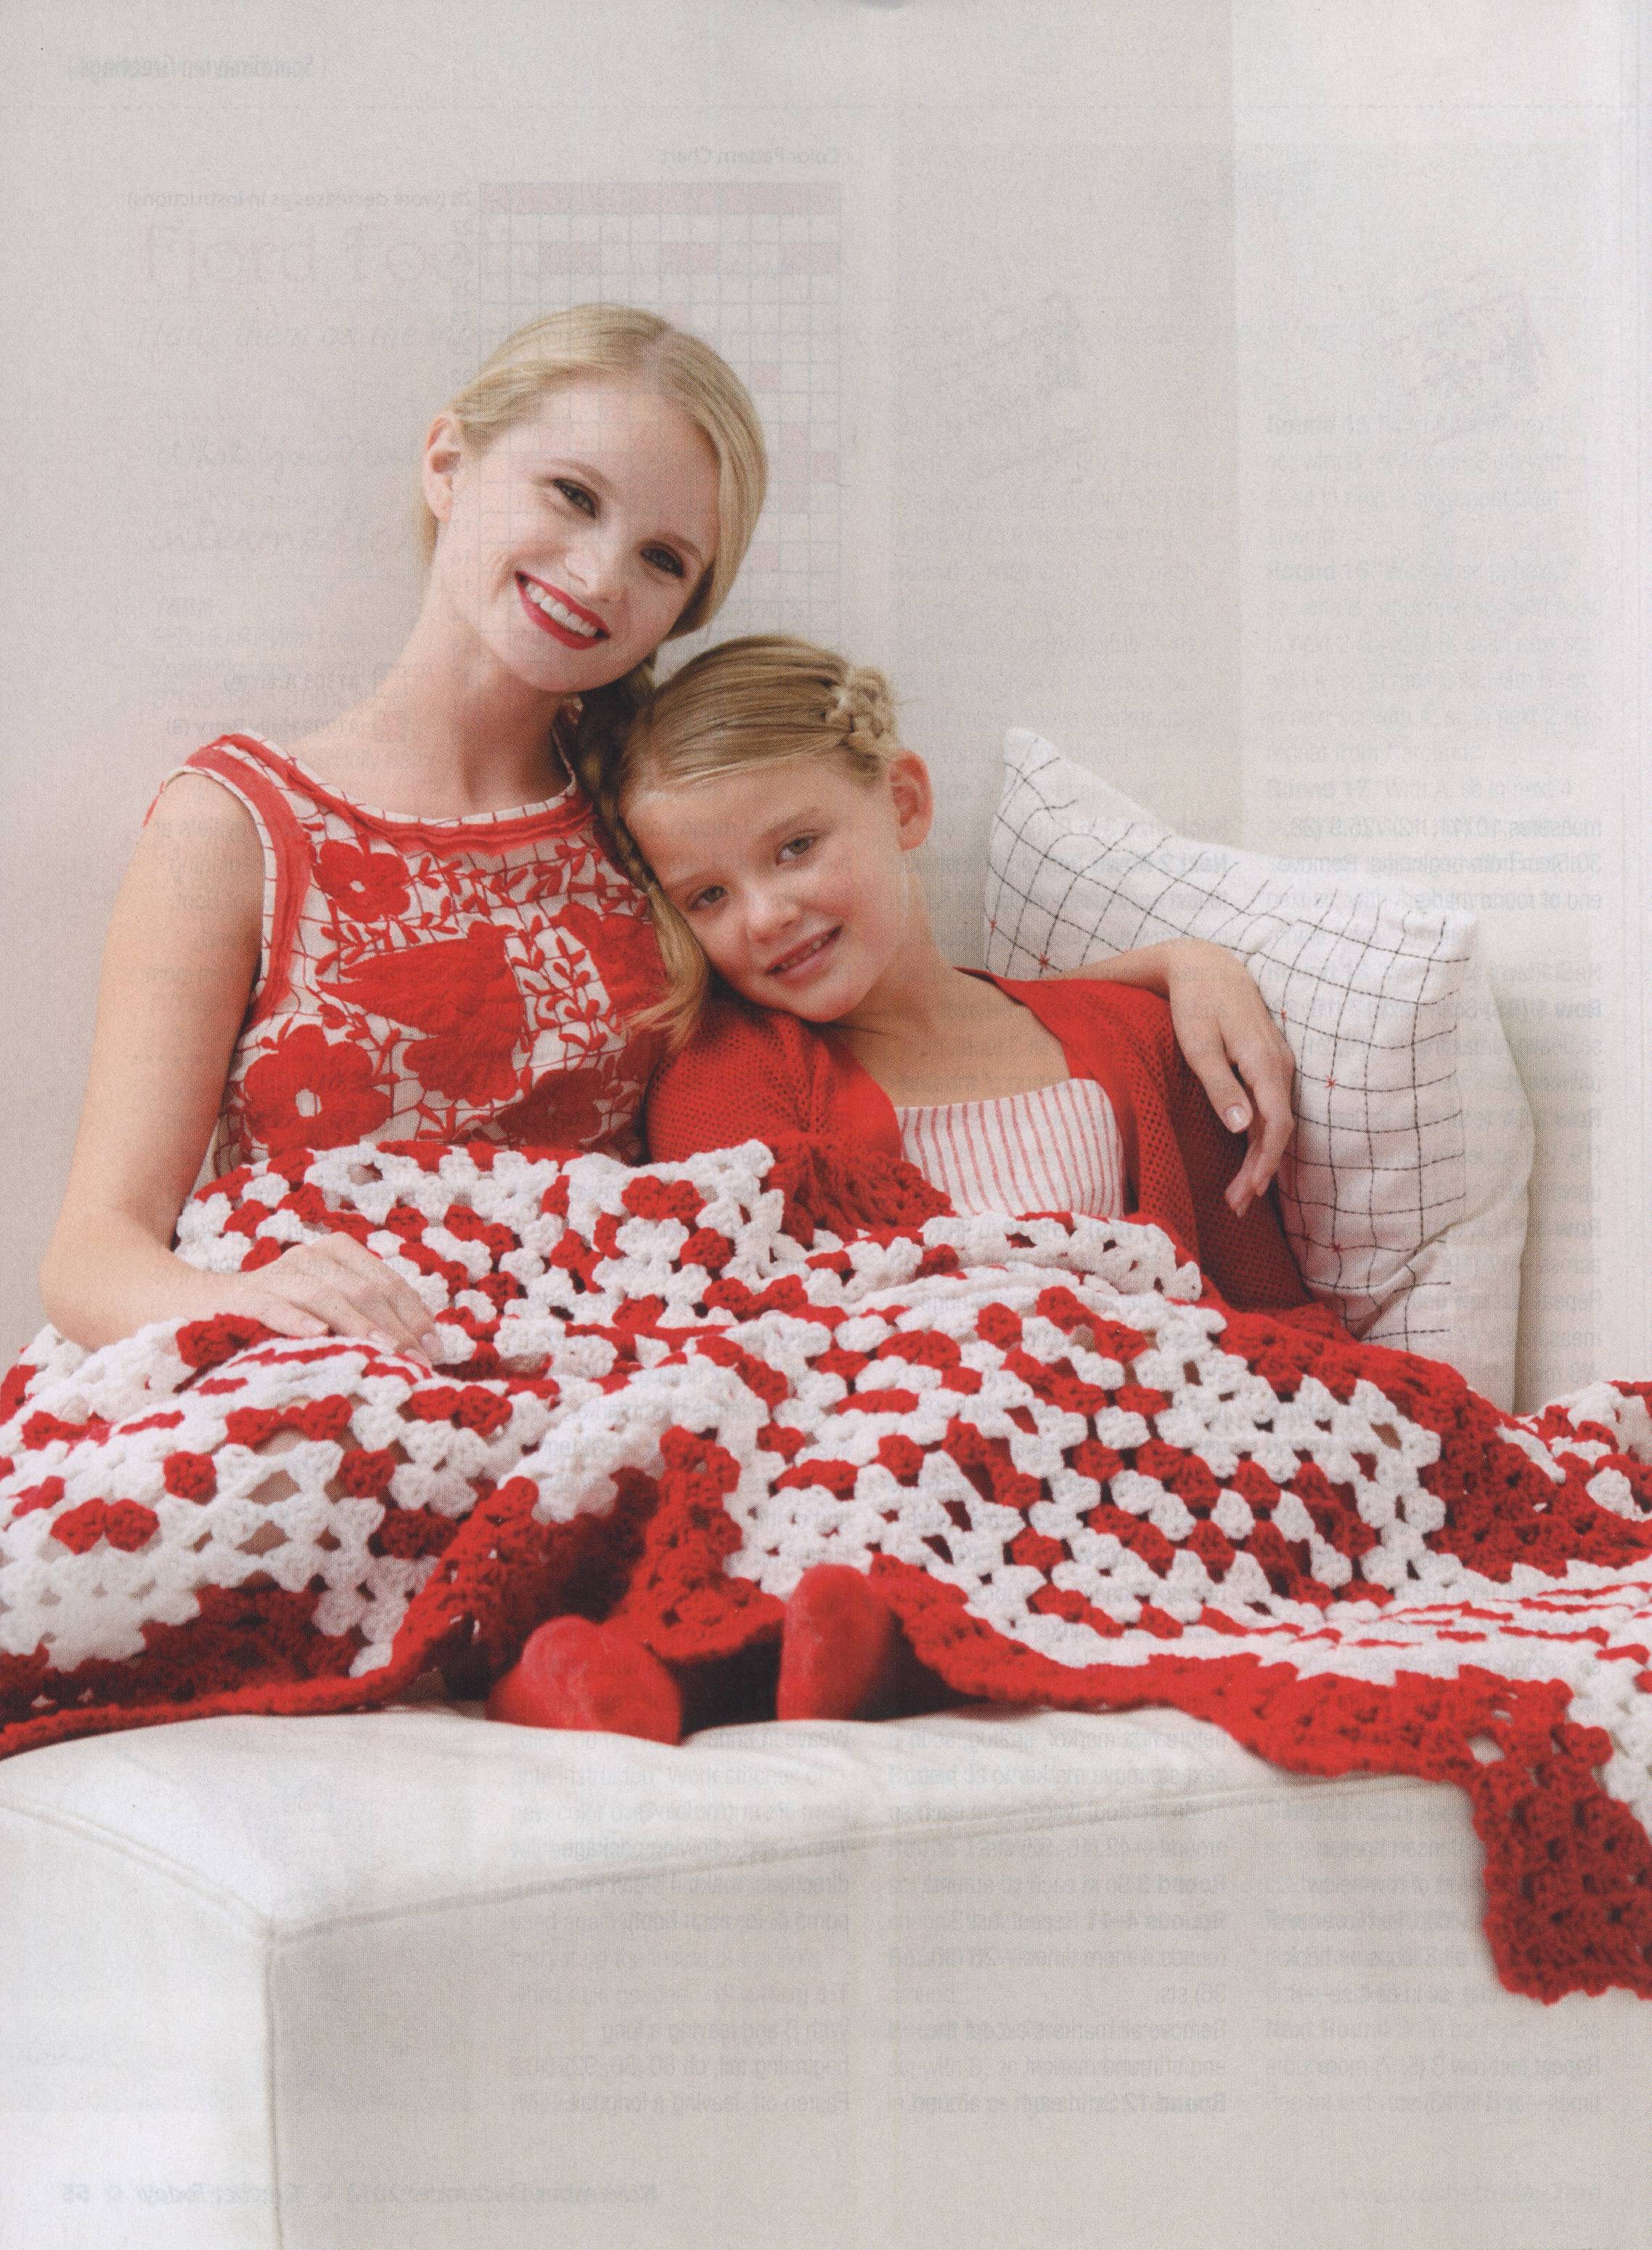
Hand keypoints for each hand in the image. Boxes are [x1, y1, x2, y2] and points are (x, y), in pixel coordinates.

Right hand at [225, 1235, 439, 1362]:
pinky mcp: (242, 1298)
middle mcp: (308, 1257)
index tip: (435, 1349)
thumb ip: (369, 1319)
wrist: (195, 1306)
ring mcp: (275, 1275)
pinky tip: (317, 1336)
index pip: (386, 1281)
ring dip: (357, 1325)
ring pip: (325, 1296)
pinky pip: (273, 1306)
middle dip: (395, 1327)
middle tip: (416, 1363)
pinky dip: (296, 1320)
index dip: (414, 1315)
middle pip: (362, 1289)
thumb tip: (426, 1348)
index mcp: (335, 1254)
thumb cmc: (276, 1317)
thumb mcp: (327, 1312)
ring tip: (384, 1351)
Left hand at [1158, 939, 1295, 1216]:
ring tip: (1239, 1195)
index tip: (1250, 1192)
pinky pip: (1270, 1108)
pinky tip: (1246, 1158)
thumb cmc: (1196, 1004)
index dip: (1266, 1162)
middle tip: (1238, 1207)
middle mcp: (1280, 1066)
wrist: (1205, 965)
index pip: (1277, 1125)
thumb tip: (1243, 1129)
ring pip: (1275, 1121)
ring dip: (1260, 1158)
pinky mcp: (1267, 1064)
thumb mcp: (1200, 1046)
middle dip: (1261, 1171)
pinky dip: (1259, 1137)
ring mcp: (1276, 1064)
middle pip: (1278, 1129)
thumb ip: (1221, 1087)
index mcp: (1266, 1063)